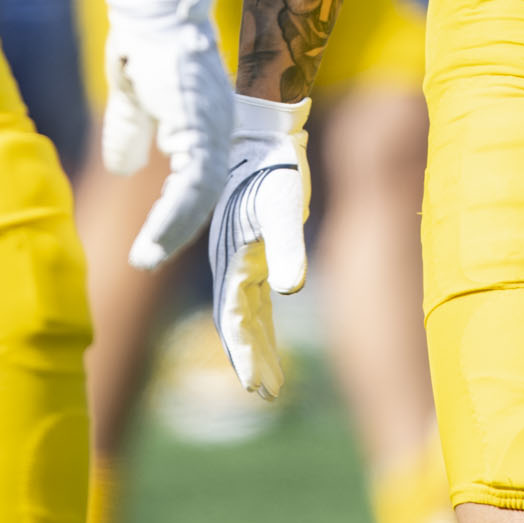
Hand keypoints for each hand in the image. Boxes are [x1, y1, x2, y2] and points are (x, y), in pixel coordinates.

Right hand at [69, 0, 235, 268]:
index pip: (202, 176)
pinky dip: (173, 215)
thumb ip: (132, 130)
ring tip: (144, 257)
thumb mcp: (134, 96)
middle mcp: (218, 123)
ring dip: (173, 229)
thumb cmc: (143, 38)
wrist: (149, 1)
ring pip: (203, 194)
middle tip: (147, 258)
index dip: (180, 210)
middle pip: (207, 191)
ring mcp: (214, 123)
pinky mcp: (201, 123)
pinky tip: (152, 237)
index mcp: (206, 118)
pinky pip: (193, 183)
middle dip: (176, 228)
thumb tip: (124, 165)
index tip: (156, 238)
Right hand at [209, 94, 309, 399]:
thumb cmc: (273, 167)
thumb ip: (287, 248)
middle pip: (238, 323)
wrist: (261, 130)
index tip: (256, 387)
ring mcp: (241, 255)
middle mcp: (232, 261)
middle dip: (251, 358)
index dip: (246, 353)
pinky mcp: (254, 246)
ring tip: (269, 380)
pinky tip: (269, 334)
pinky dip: (261, 320)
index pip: (235, 318)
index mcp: (234, 258)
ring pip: (245, 312)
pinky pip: (254, 295)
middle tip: (265, 392)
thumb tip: (291, 289)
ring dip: (257, 344)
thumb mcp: (281, 207)